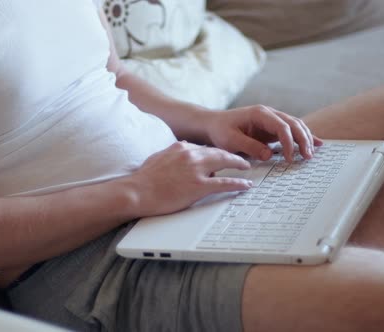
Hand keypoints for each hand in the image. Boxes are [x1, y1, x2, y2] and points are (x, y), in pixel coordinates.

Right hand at [129, 141, 251, 216]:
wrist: (137, 192)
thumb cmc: (143, 180)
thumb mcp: (158, 158)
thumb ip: (171, 153)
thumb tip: (179, 151)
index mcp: (180, 147)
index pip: (203, 148)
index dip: (214, 153)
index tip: (221, 156)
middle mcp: (190, 154)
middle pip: (218, 152)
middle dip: (232, 155)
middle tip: (241, 159)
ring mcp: (195, 170)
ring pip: (224, 163)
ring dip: (238, 165)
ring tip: (246, 168)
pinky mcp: (198, 186)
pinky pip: (224, 183)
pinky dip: (238, 183)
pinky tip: (246, 184)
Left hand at [203, 105, 322, 161]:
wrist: (213, 124)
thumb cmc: (220, 131)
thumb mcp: (230, 140)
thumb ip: (250, 146)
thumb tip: (269, 155)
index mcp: (260, 114)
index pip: (281, 126)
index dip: (289, 143)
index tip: (289, 158)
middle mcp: (269, 114)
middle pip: (294, 124)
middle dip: (303, 140)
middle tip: (307, 157)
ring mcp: (272, 120)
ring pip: (296, 126)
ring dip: (306, 139)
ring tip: (311, 155)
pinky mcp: (272, 128)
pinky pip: (292, 131)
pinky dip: (304, 137)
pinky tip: (317, 144)